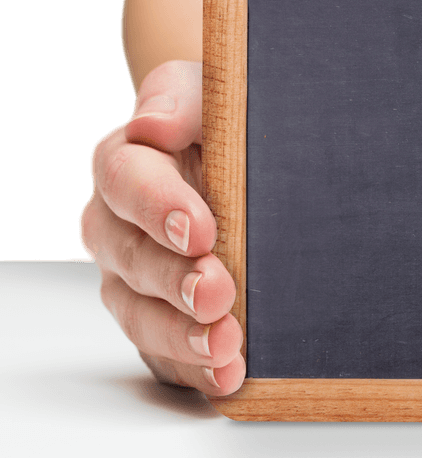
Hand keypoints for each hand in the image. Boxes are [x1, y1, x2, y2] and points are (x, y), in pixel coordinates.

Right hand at [79, 60, 244, 394]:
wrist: (257, 162)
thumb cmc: (229, 121)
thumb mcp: (212, 91)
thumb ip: (181, 99)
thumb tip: (151, 124)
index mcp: (126, 163)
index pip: (125, 181)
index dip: (159, 208)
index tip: (202, 229)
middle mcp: (119, 226)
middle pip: (130, 258)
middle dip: (174, 281)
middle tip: (217, 293)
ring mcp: (136, 279)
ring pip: (139, 313)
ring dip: (180, 335)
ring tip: (225, 346)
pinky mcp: (162, 320)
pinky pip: (166, 353)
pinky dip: (196, 370)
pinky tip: (228, 376)